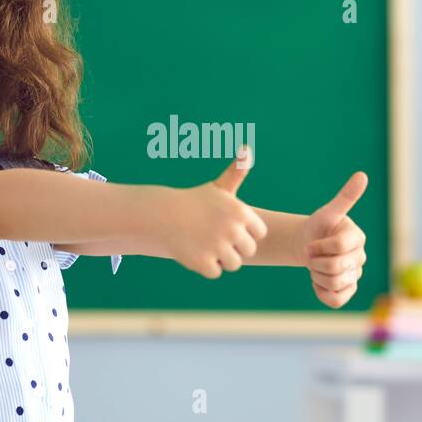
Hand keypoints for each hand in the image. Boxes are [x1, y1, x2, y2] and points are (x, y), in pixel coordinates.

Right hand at [157, 148, 267, 278]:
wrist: (162, 215)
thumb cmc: (194, 202)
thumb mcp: (218, 187)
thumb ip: (237, 173)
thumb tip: (247, 149)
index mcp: (241, 212)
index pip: (259, 233)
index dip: (245, 231)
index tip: (229, 225)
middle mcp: (232, 229)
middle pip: (248, 250)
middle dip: (233, 247)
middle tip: (214, 236)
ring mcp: (218, 246)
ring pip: (233, 264)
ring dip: (220, 258)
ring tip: (205, 244)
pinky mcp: (204, 262)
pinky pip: (215, 272)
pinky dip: (205, 266)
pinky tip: (195, 251)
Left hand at [302, 172, 367, 307]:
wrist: (309, 245)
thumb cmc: (319, 227)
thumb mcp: (328, 212)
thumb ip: (345, 197)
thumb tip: (362, 175)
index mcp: (358, 237)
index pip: (339, 246)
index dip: (319, 247)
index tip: (311, 244)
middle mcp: (361, 257)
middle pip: (335, 268)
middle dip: (315, 262)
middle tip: (311, 255)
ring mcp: (356, 275)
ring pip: (335, 284)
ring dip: (317, 276)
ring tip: (315, 266)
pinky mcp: (348, 291)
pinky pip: (336, 300)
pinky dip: (322, 293)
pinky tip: (317, 282)